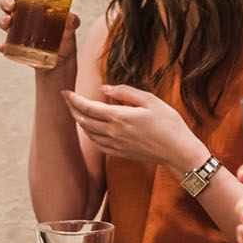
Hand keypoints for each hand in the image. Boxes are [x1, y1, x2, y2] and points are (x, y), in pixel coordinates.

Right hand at [0, 0, 80, 72]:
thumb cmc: (64, 39)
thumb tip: (71, 18)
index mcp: (35, 4)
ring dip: (2, 19)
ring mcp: (19, 30)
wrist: (61, 62)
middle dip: (6, 1)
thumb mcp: (70, 29)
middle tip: (12, 6)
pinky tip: (3, 46)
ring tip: (8, 22)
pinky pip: (6, 44)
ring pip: (4, 20)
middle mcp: (24, 15)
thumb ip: (72, 23)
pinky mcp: (17, 46)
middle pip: (8, 2)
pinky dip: (3, 45)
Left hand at [62, 83, 202, 168]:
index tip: (65, 91)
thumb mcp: (150, 100)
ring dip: (79, 121)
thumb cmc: (169, 124)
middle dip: (72, 108)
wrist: (178, 152)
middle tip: (67, 99)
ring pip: (88, 133)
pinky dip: (89, 134)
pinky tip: (90, 129)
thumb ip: (125, 92)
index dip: (74, 99)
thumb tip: (104, 89)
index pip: (88, 107)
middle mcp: (114, 132)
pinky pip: (97, 144)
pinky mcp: (120, 153)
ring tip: (76, 111)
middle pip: (83, 120)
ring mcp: (116, 145)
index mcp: (120, 117)